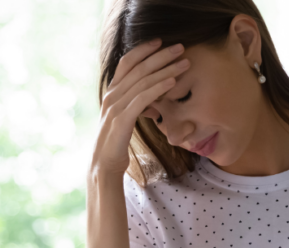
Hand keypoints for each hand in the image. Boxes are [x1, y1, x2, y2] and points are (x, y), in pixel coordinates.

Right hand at [92, 39, 190, 176]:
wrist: (104, 165)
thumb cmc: (117, 142)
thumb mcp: (126, 118)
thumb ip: (136, 105)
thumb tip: (153, 102)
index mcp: (112, 92)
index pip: (127, 63)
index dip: (143, 50)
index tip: (160, 41)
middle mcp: (112, 95)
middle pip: (138, 68)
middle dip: (160, 55)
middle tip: (180, 47)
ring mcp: (115, 106)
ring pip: (143, 81)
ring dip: (166, 69)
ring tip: (184, 63)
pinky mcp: (122, 119)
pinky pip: (143, 98)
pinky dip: (159, 88)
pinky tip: (172, 82)